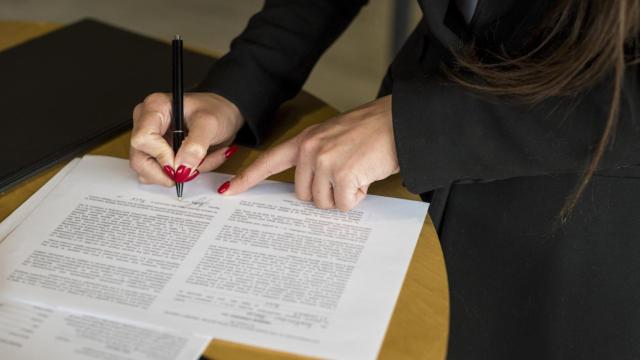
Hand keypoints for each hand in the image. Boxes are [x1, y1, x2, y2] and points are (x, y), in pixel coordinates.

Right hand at [129, 92, 243, 185]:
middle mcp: (145, 122)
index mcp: (154, 108)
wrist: (223, 116)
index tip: (181, 162)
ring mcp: (149, 140)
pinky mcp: (155, 153)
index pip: (142, 139)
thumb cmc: (215, 111)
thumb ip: (196, 145)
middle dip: (166, 172)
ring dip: (176, 175)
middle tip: (188, 172)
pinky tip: (194, 164)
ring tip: (199, 163)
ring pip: (147, 172)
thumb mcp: (210, 123)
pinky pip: (158, 175)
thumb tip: (182, 167)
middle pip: (139, 159)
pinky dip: (178, 176)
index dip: (161, 156)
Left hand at [220, 95, 398, 210]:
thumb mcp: (334, 136)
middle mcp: (310, 150)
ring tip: (359, 171)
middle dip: (326, 192)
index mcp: (306, 140)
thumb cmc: (372, 131)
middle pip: (304, 195)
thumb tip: (310, 190)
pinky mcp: (342, 174)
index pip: (269, 161)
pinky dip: (358, 197)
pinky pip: (343, 205)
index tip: (229, 190)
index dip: (249, 178)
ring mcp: (325, 162)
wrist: (400, 122)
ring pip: (324, 203)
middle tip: (347, 172)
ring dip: (343, 195)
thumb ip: (316, 156)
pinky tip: (366, 176)